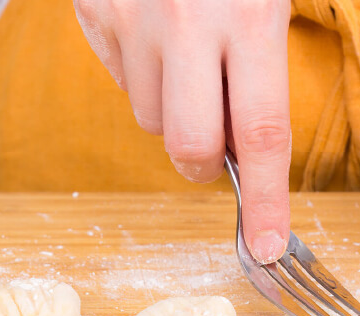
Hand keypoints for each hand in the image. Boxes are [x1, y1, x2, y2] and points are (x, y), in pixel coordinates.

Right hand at [73, 0, 291, 262]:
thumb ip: (264, 65)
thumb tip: (249, 147)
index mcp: (248, 17)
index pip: (261, 134)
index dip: (267, 200)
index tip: (267, 247)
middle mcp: (184, 25)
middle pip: (189, 147)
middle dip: (205, 163)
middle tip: (216, 145)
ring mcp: (129, 20)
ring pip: (147, 117)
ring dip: (171, 108)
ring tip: (186, 54)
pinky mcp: (92, 13)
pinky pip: (117, 77)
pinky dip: (140, 72)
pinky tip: (154, 31)